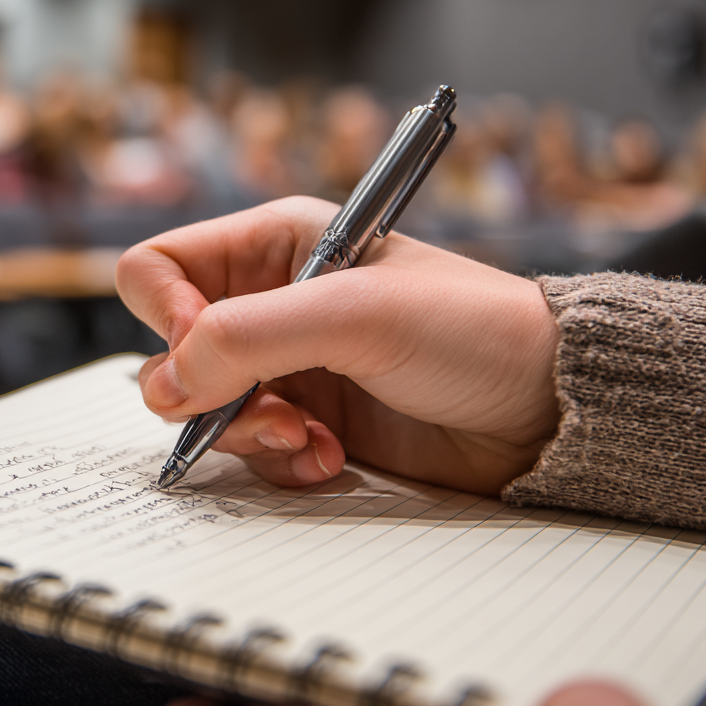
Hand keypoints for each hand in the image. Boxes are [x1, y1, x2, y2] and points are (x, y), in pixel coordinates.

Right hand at [116, 197, 560, 494]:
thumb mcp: (356, 314)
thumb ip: (250, 336)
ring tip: (313, 439)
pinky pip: (252, 449)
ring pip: (204, 407)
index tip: (207, 352)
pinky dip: (282, 461)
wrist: (546, 406)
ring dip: (248, 432)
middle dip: (209, 390)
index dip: (167, 314)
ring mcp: (288, 366)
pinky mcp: (310, 420)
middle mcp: (271, 302)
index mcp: (274, 244)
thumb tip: (170, 381)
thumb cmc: (472, 329)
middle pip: (173, 350)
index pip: (160, 268)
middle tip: (271, 409)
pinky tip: (333, 457)